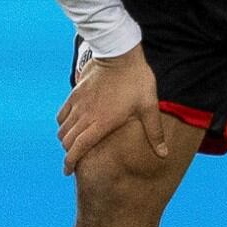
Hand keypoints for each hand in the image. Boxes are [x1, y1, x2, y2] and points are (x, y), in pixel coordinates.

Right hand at [58, 47, 159, 169]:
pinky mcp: (75, 93)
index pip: (77, 149)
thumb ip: (155, 133)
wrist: (119, 54)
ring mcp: (78, 104)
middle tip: (75, 159)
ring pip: (63, 129)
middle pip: (67, 141)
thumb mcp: (149, 107)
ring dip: (66, 139)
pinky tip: (71, 124)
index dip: (70, 163)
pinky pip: (62, 114)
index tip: (68, 171)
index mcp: (100, 123)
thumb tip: (164, 154)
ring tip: (74, 144)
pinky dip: (63, 123)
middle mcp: (84, 116)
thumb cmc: (136, 81)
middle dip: (69, 153)